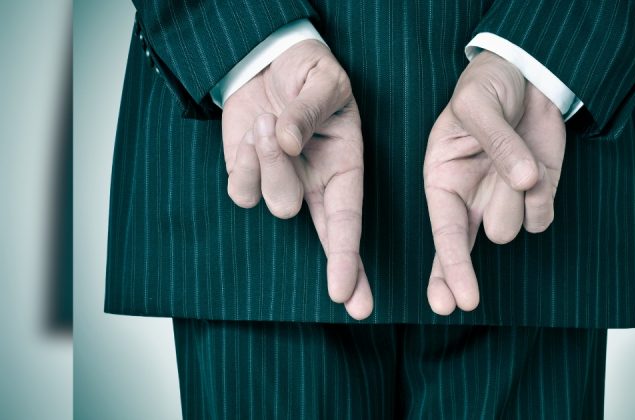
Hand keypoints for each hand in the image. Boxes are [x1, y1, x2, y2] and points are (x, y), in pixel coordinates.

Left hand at [221, 40, 371, 319]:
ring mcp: (281, 184)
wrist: (268, 59)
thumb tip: (287, 143)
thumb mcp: (324, 81)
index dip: (349, 258)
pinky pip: (241, 191)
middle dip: (337, 266)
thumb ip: (309, 111)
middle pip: (320, 231)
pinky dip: (244, 162)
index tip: (349, 295)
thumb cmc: (308, 72)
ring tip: (271, 122)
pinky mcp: (248, 177)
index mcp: (346, 167)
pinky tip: (255, 134)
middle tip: (331, 266)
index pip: (350, 219)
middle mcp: (316, 184)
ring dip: (269, 162)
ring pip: (274, 204)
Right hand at [423, 51, 566, 314]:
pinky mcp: (536, 200)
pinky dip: (545, 194)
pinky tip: (535, 165)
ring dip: (520, 194)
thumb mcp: (478, 103)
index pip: (443, 232)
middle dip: (471, 262)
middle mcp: (469, 200)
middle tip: (462, 300)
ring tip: (515, 155)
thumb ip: (496, 140)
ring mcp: (504, 203)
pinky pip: (543, 217)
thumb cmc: (488, 87)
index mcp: (441, 180)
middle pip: (482, 238)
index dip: (448, 269)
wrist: (528, 76)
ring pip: (515, 227)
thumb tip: (523, 181)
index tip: (452, 303)